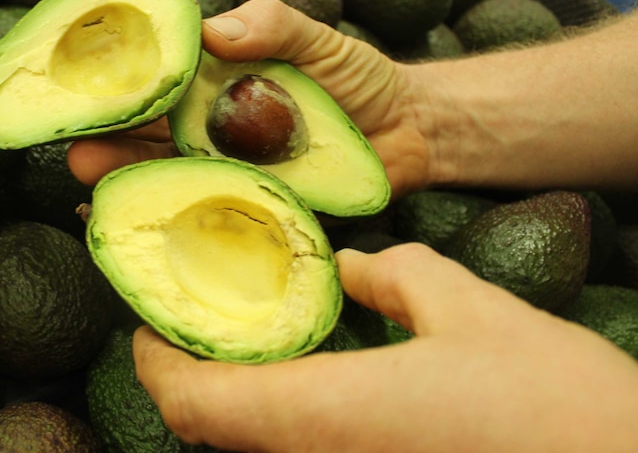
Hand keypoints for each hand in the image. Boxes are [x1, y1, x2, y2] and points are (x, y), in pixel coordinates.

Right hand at [67, 0, 430, 196]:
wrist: (408, 131)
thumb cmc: (358, 78)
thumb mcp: (319, 39)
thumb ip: (274, 25)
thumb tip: (217, 31)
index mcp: (217, 81)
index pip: (156, 72)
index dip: (112, 67)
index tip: (69, 60)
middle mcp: (212, 125)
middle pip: (145, 127)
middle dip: (104, 129)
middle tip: (69, 134)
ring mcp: (228, 168)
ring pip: (164, 170)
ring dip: (123, 171)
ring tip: (87, 170)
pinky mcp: (252, 205)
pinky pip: (207, 211)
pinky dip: (173, 215)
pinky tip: (141, 219)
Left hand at [133, 244, 637, 452]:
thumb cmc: (553, 406)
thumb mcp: (471, 311)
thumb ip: (397, 277)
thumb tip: (350, 267)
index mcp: (325, 414)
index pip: (195, 401)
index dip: (157, 362)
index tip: (146, 324)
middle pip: (213, 430)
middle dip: (189, 376)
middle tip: (195, 318)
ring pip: (252, 446)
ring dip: (232, 397)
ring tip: (244, 338)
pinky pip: (299, 452)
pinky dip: (278, 415)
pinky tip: (308, 378)